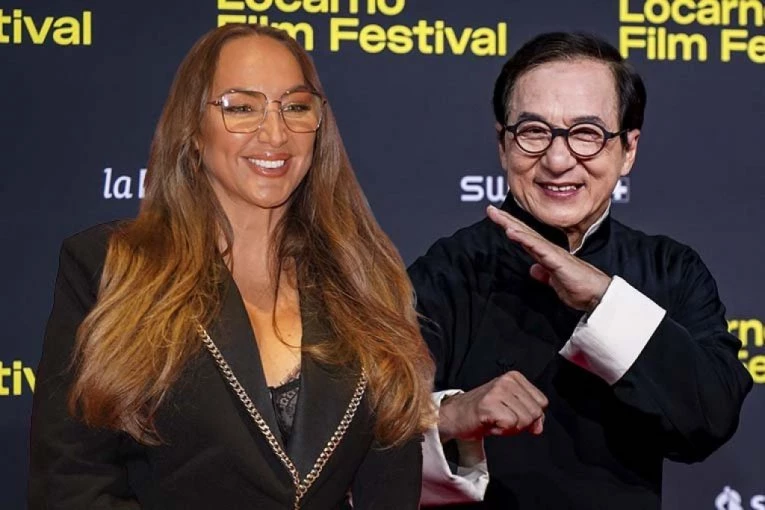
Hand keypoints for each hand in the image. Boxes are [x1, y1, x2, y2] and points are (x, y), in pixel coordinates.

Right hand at [438, 371, 547, 442]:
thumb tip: (539, 427)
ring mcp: (497, 391)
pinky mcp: (489, 404)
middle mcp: (507, 380)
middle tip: (501, 419)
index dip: (530, 415)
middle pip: (535, 412)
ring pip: (524, 420)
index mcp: (515, 377)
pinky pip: (511, 425)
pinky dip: (502, 431)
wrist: (453, 416)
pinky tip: (490, 424)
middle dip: (521, 423)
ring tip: (495, 420)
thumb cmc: (482, 412)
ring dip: (510, 428)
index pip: (542, 402)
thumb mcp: (511, 408)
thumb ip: (530, 415)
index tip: (511, 414)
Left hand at [486, 205, 611, 311]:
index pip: (525, 239)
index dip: (511, 228)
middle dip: (506, 220)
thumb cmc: (580, 288)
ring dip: (512, 225)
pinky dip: (524, 239)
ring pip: (528, 236)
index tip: (497, 219)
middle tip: (490, 209)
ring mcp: (552, 253)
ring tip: (496, 216)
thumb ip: (544, 275)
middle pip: (524, 232)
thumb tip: (533, 270)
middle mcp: (548, 250)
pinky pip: (537, 247)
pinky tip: (512, 232)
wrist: (598, 295)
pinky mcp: (556, 260)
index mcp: (546, 255)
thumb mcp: (555, 283)